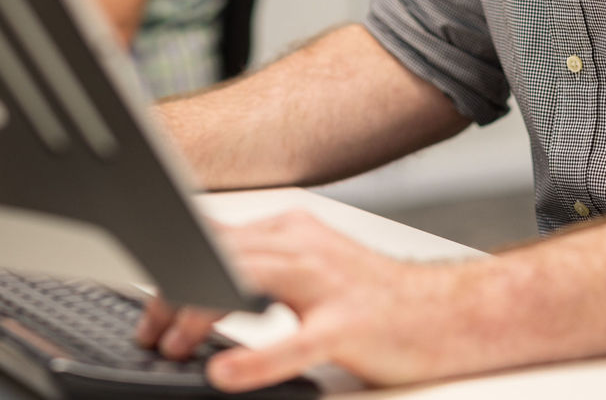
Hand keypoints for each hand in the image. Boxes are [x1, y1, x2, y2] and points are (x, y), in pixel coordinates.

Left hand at [135, 210, 493, 391]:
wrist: (456, 312)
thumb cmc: (380, 301)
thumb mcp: (311, 273)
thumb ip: (262, 272)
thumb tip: (203, 287)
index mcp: (293, 232)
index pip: (215, 240)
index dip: (173, 272)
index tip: (150, 307)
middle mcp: (307, 247)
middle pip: (221, 256)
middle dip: (175, 294)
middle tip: (149, 332)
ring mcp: (330, 284)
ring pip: (248, 286)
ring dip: (201, 315)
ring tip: (171, 347)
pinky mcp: (351, 326)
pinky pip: (295, 342)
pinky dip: (254, 359)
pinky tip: (224, 374)